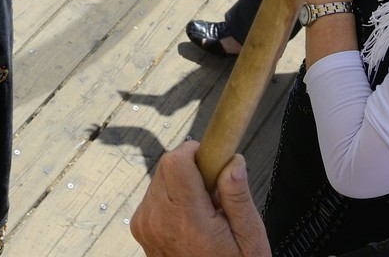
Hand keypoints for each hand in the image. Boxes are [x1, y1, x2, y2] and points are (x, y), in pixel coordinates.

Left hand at [130, 142, 269, 256]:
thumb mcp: (249, 237)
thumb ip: (238, 196)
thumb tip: (232, 162)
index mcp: (187, 220)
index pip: (176, 161)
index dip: (196, 152)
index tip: (213, 160)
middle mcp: (159, 220)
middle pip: (167, 166)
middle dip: (193, 169)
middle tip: (215, 193)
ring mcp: (145, 224)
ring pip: (160, 178)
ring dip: (182, 184)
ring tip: (204, 211)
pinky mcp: (140, 226)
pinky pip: (153, 194)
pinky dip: (171, 198)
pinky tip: (190, 218)